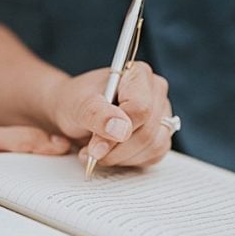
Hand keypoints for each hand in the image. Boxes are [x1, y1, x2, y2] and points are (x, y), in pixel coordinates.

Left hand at [45, 62, 172, 167]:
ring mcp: (162, 113)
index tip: (94, 147)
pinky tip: (111, 154)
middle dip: (115, 150)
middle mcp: (155, 91)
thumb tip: (121, 130)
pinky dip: (129, 161)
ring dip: (121, 158)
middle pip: (147, 132)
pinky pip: (153, 156)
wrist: (73, 113)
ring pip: (153, 147)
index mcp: (138, 74)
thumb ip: (97, 114)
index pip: (140, 108)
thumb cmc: (76, 103)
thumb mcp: (78, 106)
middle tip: (90, 152)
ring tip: (97, 152)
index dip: (117, 132)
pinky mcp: (161, 134)